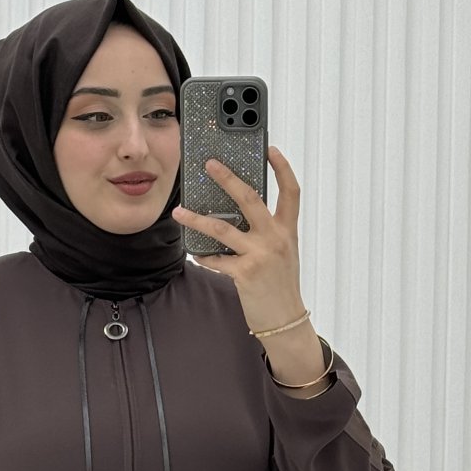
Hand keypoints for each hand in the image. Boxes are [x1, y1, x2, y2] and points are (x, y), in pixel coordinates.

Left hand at [171, 145, 304, 333]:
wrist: (286, 321)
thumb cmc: (281, 287)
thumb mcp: (283, 254)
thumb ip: (267, 232)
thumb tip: (238, 216)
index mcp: (287, 231)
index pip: (291, 191)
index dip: (282, 168)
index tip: (270, 149)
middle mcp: (275, 238)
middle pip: (250, 198)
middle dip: (227, 178)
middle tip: (209, 164)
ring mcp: (260, 255)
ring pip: (222, 228)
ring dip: (196, 219)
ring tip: (179, 211)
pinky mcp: (245, 273)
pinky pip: (216, 260)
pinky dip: (204, 256)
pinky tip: (196, 254)